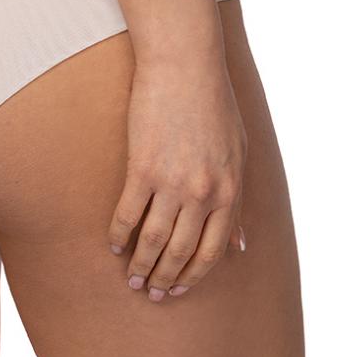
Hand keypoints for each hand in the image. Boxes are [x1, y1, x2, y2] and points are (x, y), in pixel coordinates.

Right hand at [107, 51, 246, 299]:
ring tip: (132, 279)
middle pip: (181, 251)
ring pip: (153, 240)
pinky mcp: (142, 166)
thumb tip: (243, 245)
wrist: (185, 64)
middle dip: (165, 278)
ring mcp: (172, 182)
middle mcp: (203, 194)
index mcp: (229, 191)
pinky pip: (128, 213)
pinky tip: (114, 244)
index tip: (180, 288)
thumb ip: (239, 200)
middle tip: (152, 293)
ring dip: (141, 265)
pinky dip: (120, 234)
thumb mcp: (239, 152)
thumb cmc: (214, 102)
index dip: (194, 275)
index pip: (212, 251)